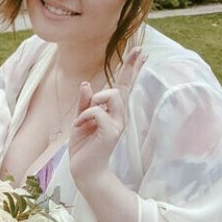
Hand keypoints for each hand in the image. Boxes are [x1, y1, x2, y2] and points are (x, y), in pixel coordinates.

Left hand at [69, 47, 145, 192]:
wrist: (83, 170)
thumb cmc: (83, 146)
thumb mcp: (80, 120)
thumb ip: (84, 103)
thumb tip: (86, 84)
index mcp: (111, 112)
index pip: (123, 87)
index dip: (131, 70)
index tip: (142, 53)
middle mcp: (118, 116)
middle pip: (125, 86)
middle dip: (132, 67)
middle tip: (141, 51)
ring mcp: (117, 124)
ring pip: (112, 94)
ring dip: (94, 100)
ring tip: (85, 116)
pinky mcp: (110, 132)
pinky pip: (97, 111)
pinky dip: (85, 115)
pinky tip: (79, 125)